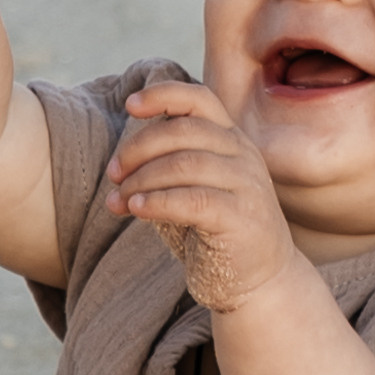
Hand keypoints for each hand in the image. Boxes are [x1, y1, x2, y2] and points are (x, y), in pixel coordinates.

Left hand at [107, 82, 294, 311]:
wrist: (260, 279)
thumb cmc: (216, 231)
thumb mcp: (192, 188)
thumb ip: (167, 166)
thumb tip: (118, 166)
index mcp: (230, 139)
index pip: (199, 100)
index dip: (163, 95)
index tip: (129, 105)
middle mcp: (242, 154)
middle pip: (184, 130)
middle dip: (139, 148)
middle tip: (114, 173)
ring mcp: (247, 184)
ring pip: (185, 164)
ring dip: (143, 178)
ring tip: (120, 198)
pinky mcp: (242, 217)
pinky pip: (193, 200)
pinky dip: (158, 201)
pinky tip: (137, 208)